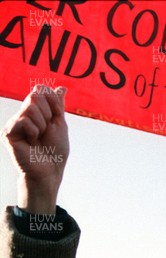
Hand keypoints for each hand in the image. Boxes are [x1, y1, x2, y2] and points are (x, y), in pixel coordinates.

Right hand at [1, 85, 67, 213]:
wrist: (50, 168)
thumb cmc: (56, 149)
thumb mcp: (60, 123)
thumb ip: (58, 104)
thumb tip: (62, 87)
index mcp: (35, 110)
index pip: (41, 90)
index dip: (53, 103)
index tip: (55, 120)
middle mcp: (22, 114)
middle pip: (35, 95)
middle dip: (48, 114)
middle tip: (46, 130)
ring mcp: (14, 122)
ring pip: (30, 108)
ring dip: (41, 125)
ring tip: (38, 138)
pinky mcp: (8, 131)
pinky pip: (24, 121)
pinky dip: (34, 131)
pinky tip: (31, 142)